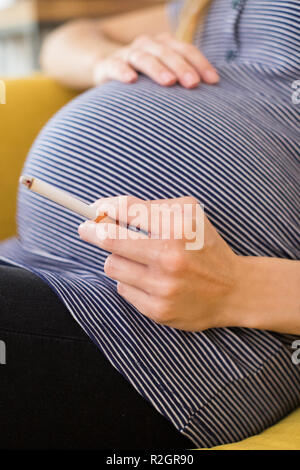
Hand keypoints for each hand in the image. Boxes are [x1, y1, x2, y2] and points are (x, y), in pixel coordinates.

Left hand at [78, 196, 240, 331]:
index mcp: (179, 229)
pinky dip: (130, 281)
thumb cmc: (207, 248)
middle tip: (87, 229)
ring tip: (136, 259)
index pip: (128, 211)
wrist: (233, 290)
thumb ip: (155, 207)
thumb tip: (112, 209)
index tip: (94, 209)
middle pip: (109, 240)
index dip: (104, 208)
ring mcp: (162, 287)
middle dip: (94, 231)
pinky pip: (123, 289)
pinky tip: (148, 280)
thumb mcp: (191, 215)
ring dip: (118, 259)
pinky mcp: (158, 310)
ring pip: (112, 266)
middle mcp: (169, 258)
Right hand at [93, 32, 218, 88]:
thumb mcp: (164, 74)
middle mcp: (147, 45)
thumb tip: (212, 98)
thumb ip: (182, 80)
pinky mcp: (107, 65)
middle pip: (167, 52)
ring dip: (157, 69)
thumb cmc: (143, 77)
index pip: (186, 50)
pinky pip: (115, 66)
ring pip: (144, 57)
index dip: (200, 63)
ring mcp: (127, 54)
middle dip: (182, 67)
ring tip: (169, 83)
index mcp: (164, 45)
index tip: (213, 82)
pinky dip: (122, 71)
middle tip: (193, 84)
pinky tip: (131, 80)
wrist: (105, 67)